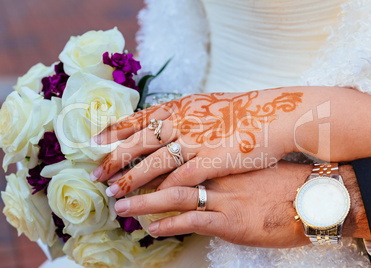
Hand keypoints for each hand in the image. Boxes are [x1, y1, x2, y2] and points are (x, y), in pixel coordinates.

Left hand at [91, 90, 303, 197]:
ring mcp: (197, 142)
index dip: (114, 130)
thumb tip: (167, 120)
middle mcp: (183, 122)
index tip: (94, 140)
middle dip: (114, 159)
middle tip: (95, 174)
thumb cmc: (244, 110)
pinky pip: (183, 181)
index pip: (139, 119)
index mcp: (181, 107)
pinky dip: (166, 193)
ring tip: (114, 195)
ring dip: (132, 181)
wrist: (275, 114)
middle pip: (139, 143)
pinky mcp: (213, 161)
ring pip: (155, 165)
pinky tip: (152, 207)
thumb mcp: (208, 104)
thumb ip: (185, 114)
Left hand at [113, 161, 370, 247]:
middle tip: (107, 176)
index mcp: (219, 152)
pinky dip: (171, 224)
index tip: (119, 147)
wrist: (314, 192)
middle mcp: (217, 169)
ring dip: (144, 199)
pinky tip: (153, 228)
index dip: (144, 145)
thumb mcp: (247, 158)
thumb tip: (202, 156)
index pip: (173, 144)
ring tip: (121, 203)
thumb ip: (222, 156)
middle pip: (166, 167)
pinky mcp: (232, 219)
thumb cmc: (282, 174)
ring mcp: (223, 193)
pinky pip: (195, 220)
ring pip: (174, 194)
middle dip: (133, 171)